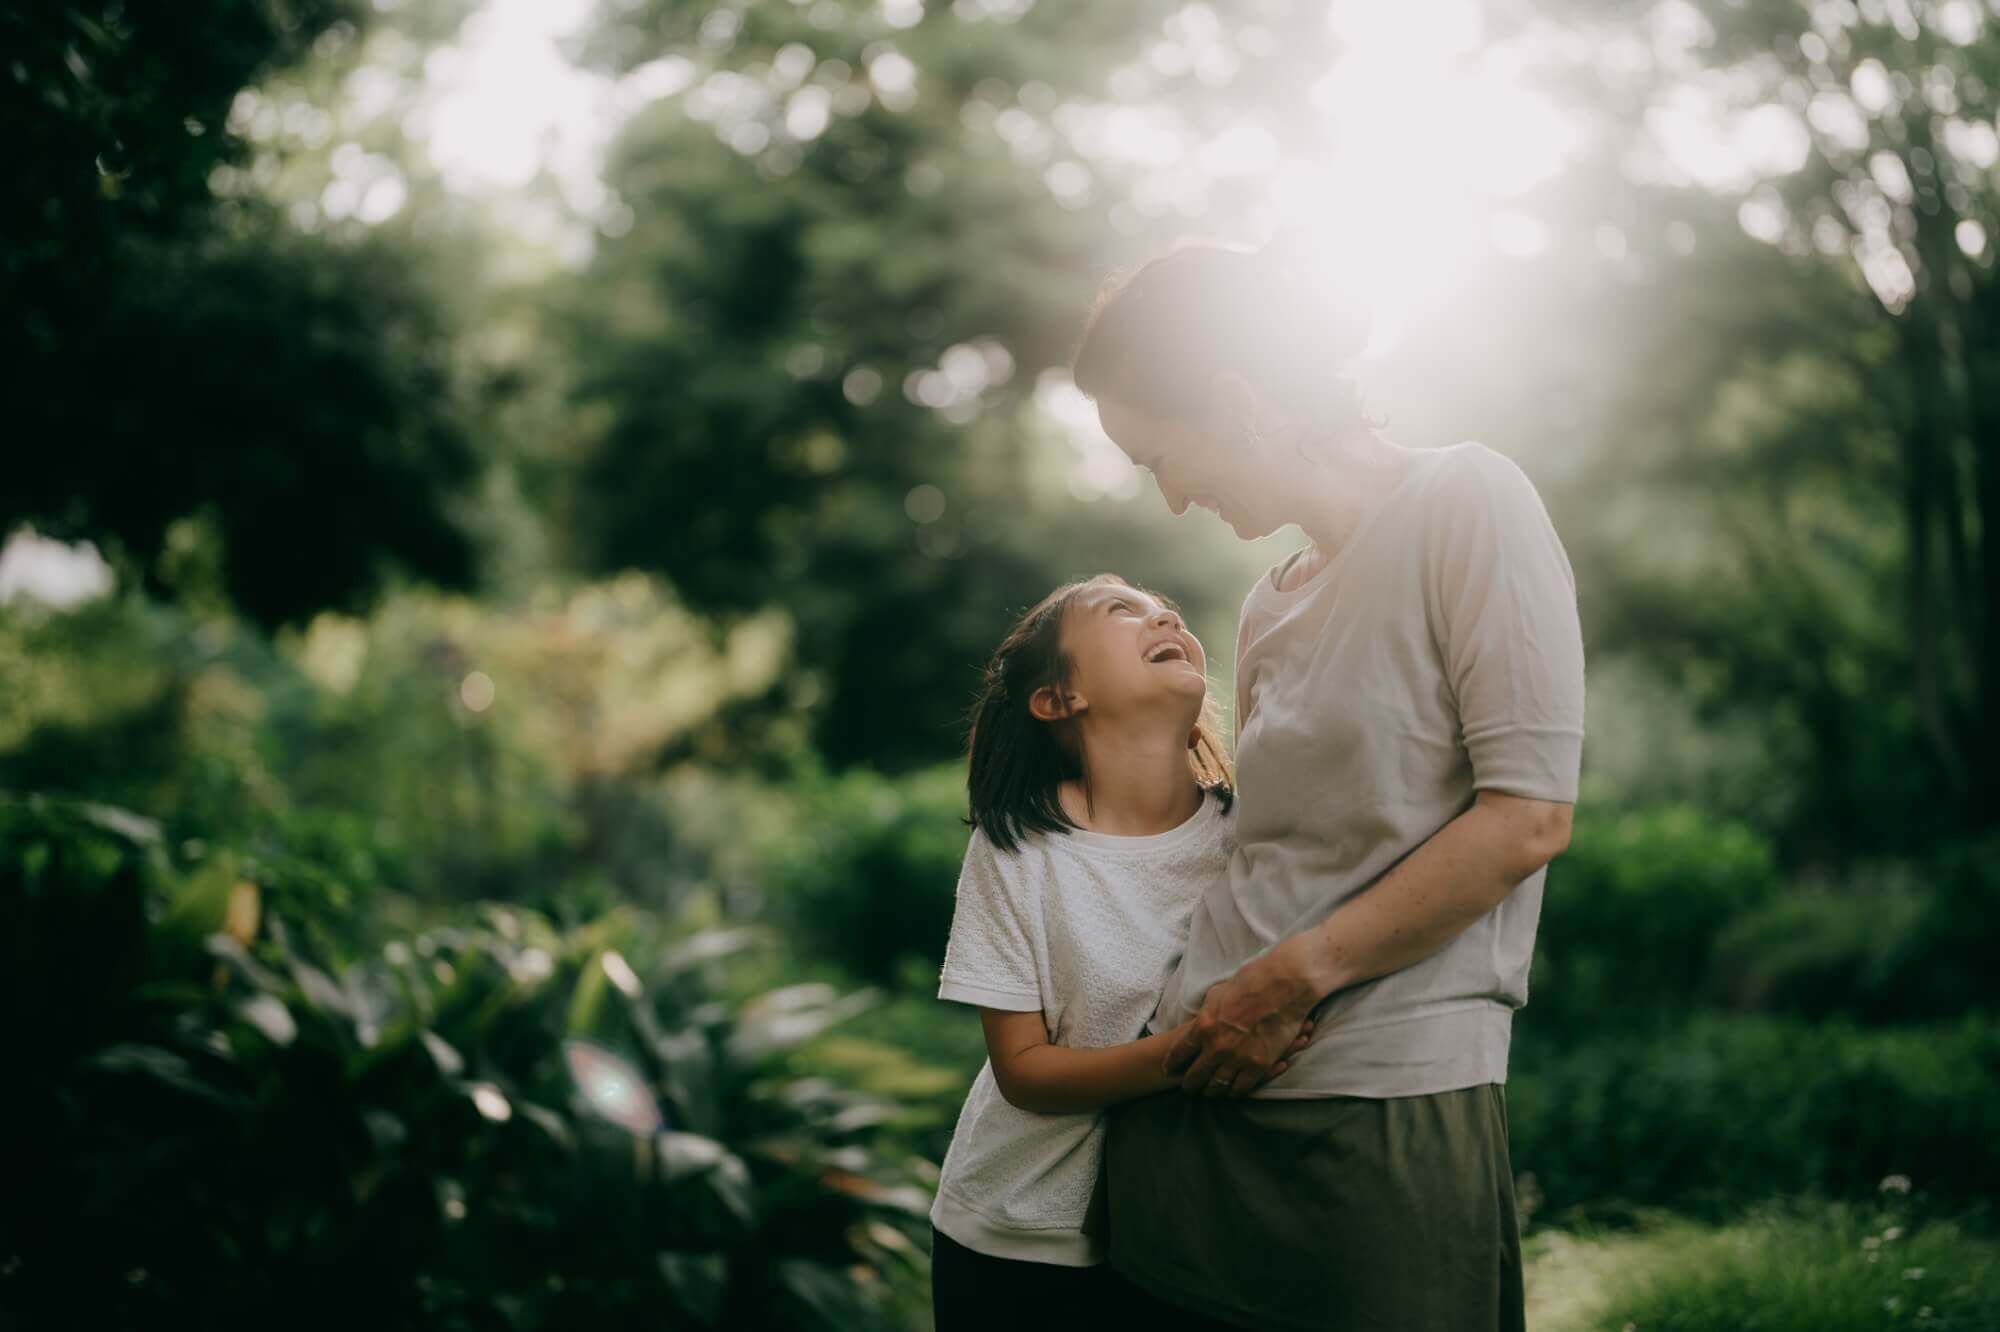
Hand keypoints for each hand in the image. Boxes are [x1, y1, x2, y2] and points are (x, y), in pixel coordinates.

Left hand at [1164, 938, 1320, 1097]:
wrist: (1282, 987)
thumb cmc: (1249, 983)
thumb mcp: (1217, 994)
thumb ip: (1206, 1013)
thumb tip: (1201, 1020)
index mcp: (1203, 1026)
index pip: (1179, 1053)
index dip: (1172, 1064)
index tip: (1169, 1069)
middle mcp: (1217, 1046)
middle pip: (1195, 1075)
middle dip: (1189, 1083)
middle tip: (1187, 1088)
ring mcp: (1238, 1058)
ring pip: (1217, 1086)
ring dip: (1211, 1091)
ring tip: (1208, 1092)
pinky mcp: (1259, 1065)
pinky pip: (1242, 1088)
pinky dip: (1235, 1092)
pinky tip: (1231, 1092)